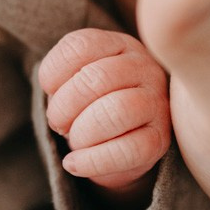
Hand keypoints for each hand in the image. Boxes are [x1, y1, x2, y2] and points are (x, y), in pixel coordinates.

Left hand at [39, 28, 169, 192]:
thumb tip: (57, 107)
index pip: (79, 46)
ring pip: (114, 111)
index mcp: (118, 45)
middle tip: (58, 123)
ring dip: (80, 133)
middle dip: (63, 107)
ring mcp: (156, 102)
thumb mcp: (74, 81)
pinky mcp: (159, 139)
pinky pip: (126, 151)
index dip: (53, 73)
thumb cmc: (91, 102)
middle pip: (95, 78)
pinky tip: (76, 163)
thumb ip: (61, 80)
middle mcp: (144, 67)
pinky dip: (91, 161)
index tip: (50, 91)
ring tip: (74, 141)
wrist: (121, 138)